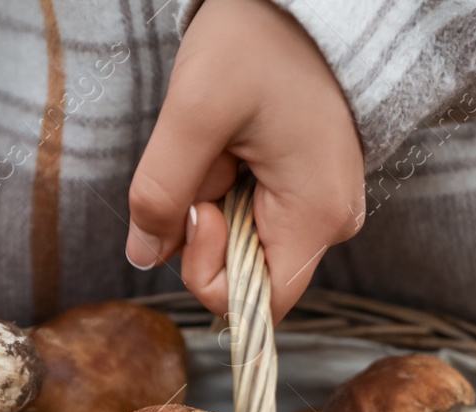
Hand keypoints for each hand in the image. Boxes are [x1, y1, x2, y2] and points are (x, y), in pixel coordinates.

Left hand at [126, 0, 364, 319]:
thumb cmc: (257, 42)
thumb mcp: (193, 112)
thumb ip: (160, 193)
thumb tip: (142, 257)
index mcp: (317, 216)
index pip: (257, 306)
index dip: (209, 273)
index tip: (199, 208)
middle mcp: (333, 223)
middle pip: (249, 273)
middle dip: (209, 227)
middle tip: (209, 159)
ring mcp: (326, 206)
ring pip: (249, 243)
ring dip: (217, 203)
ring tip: (227, 143)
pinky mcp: (314, 189)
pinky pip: (260, 216)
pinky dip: (232, 188)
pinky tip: (237, 145)